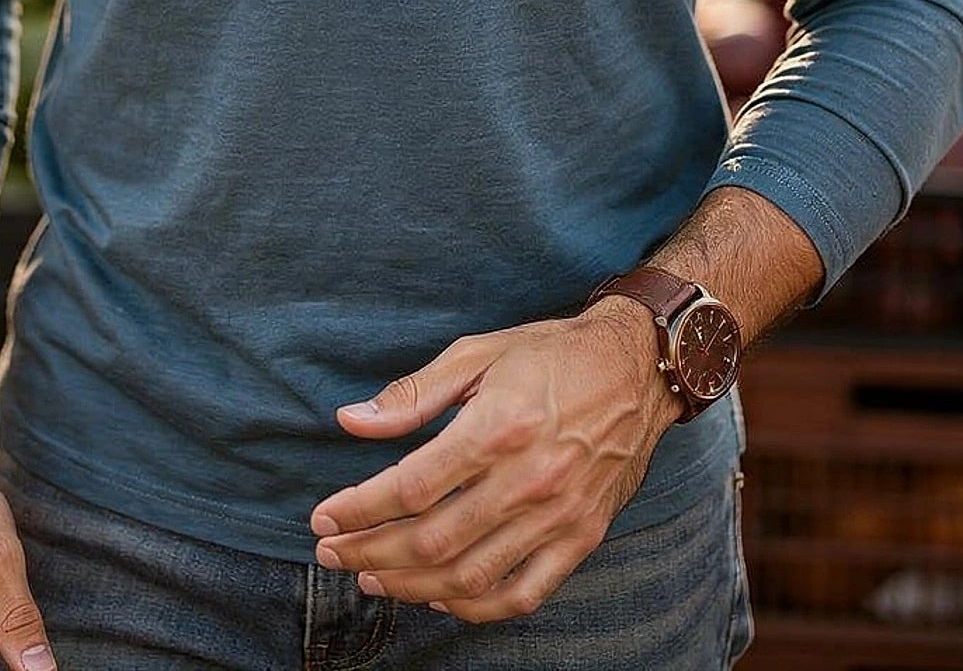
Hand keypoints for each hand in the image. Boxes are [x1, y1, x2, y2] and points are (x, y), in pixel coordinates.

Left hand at [309, 301, 676, 623]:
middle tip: (333, 553)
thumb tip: (351, 421)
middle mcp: (529, 478)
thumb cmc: (550, 354)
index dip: (359, 509)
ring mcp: (559, 515)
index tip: (325, 517)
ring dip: (410, 587)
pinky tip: (439, 599)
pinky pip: (522, 593)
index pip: (411, 487)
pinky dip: (474, 609)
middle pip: (432, 540)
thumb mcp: (478, 354)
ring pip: (470, 576)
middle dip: (370, 554)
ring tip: (371, 579)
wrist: (638, 368)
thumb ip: (413, 394)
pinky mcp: (582, 537)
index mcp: (498, 426)